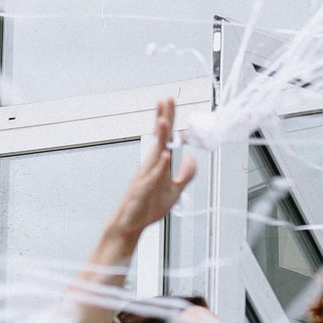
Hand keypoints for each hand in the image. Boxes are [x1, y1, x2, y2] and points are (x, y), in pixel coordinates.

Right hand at [106, 99, 197, 244]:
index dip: (168, 121)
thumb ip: (185, 174)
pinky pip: (153, 177)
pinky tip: (165, 156)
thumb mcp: (175, 189)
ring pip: (155, 153)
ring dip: (161, 137)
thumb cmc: (149, 206)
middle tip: (166, 99)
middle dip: (163, 118)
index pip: (165, 138)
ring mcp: (146, 177)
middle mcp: (151, 166)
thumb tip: (192, 158)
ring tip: (165, 120)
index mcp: (158, 164)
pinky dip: (159, 167)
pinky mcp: (143, 191)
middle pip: (159, 138)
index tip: (169, 103)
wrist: (131, 224)